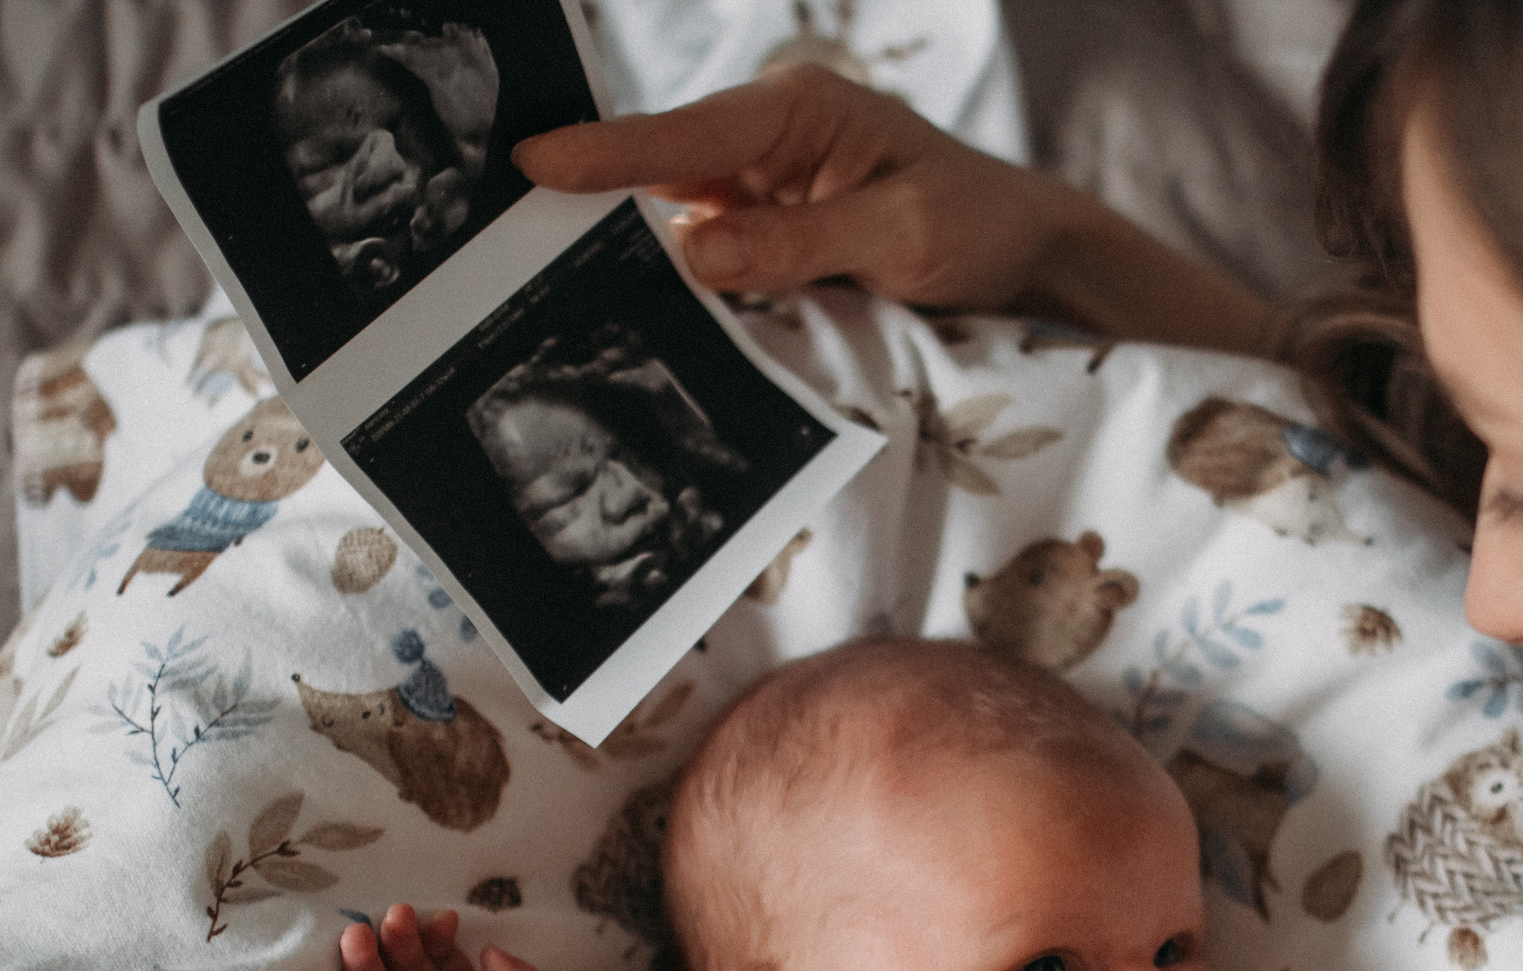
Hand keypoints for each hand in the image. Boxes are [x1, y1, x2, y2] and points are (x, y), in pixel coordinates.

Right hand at [514, 64, 1079, 307]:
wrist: (1025, 253)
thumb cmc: (979, 227)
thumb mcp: (903, 238)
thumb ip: (800, 245)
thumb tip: (695, 253)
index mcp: (799, 111)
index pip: (687, 135)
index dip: (608, 152)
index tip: (533, 163)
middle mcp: (768, 139)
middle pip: (658, 170)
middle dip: (588, 197)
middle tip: (496, 237)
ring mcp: (761, 187)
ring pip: (669, 216)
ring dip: (619, 249)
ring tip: (529, 278)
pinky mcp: (763, 233)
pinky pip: (701, 254)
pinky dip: (666, 280)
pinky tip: (614, 306)